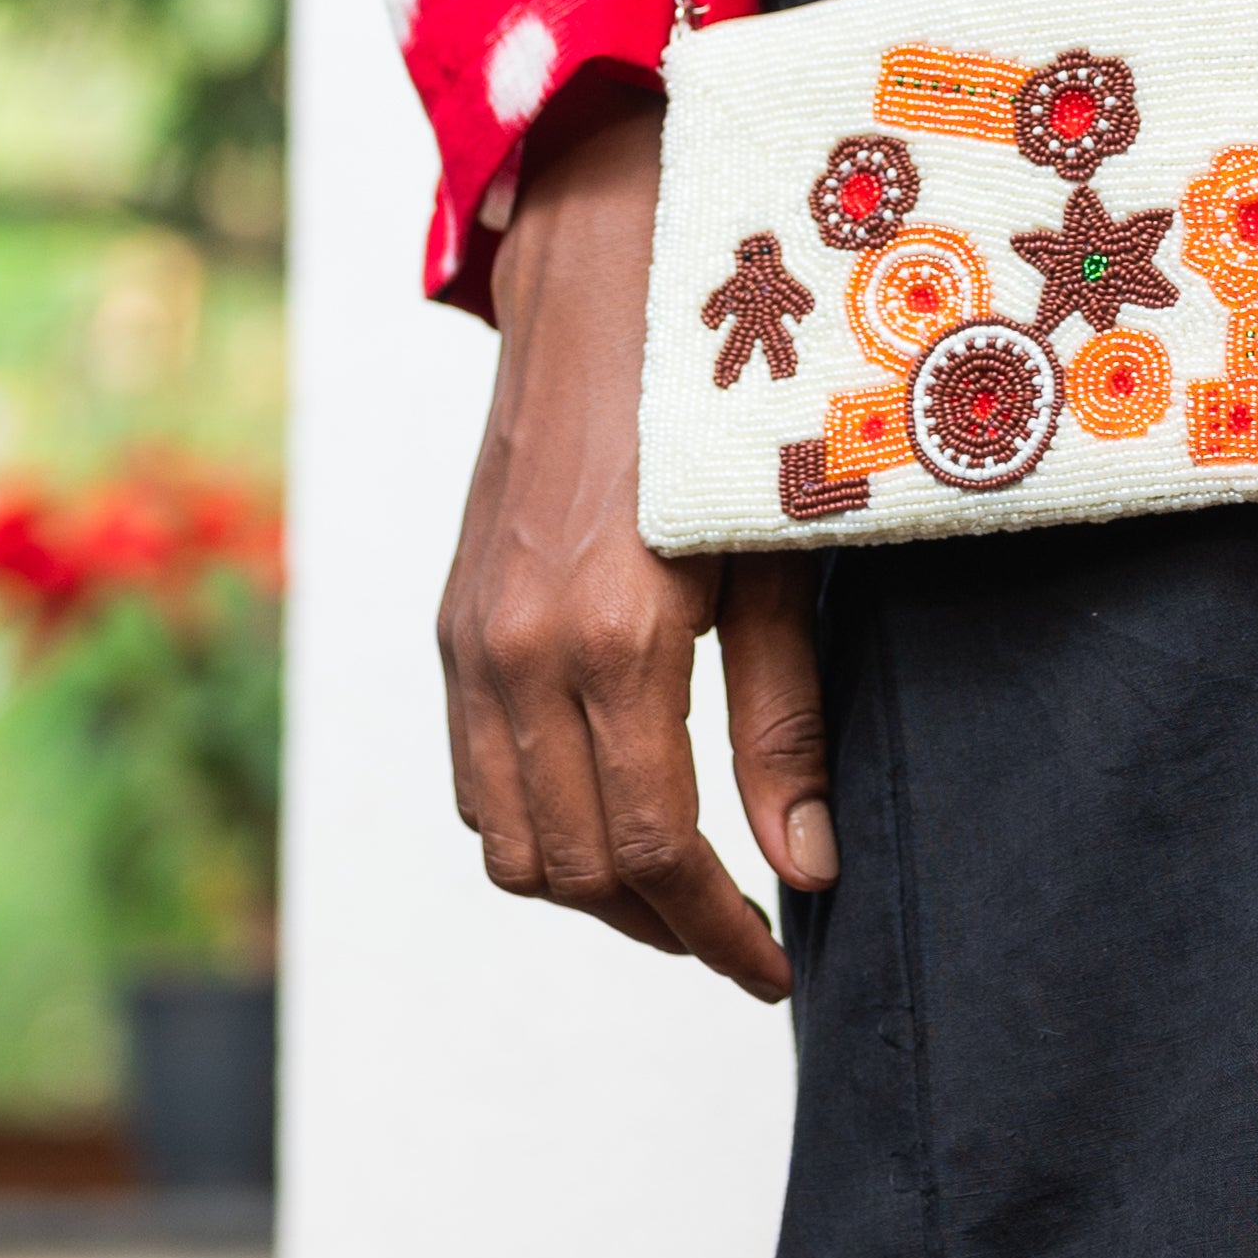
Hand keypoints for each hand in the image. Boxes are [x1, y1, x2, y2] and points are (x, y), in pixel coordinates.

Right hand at [436, 85, 837, 1003]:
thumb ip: (784, 724)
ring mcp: (471, 644)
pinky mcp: (451, 626)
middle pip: (579, 870)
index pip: (658, 852)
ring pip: (511, 844)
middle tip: (744, 935)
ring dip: (595, 889)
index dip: (721, 931)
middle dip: (665, 926)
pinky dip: (537, 826)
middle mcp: (520, 656)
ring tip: (685, 887)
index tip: (778, 967)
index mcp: (613, 642)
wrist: (602, 291)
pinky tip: (613, 808)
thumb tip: (806, 869)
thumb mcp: (776, 564)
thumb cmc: (720, 414)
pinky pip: (474, 779)